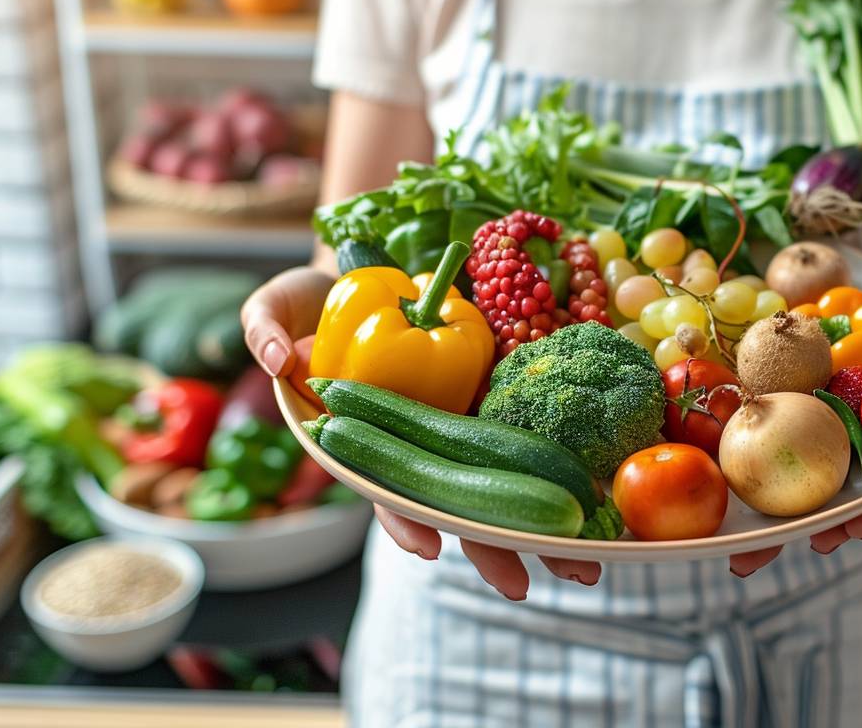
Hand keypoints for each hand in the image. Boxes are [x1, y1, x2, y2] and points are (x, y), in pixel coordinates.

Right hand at [241, 268, 601, 599]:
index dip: (403, 518)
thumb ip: (264, 325)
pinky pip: (528, 440)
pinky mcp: (495, 400)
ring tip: (587, 566)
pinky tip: (597, 503)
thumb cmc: (314, 302)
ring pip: (502, 487)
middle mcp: (419, 443)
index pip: (385, 487)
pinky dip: (560, 472)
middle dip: (490, 548)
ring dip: (541, 528)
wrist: (372, 276)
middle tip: (527, 586)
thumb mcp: (277, 303)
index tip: (426, 548)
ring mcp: (459, 425)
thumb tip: (278, 357)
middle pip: (457, 504)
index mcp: (368, 441)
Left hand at [730, 270, 861, 576]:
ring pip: (808, 468)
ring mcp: (838, 419)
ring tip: (745, 549)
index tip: (852, 529)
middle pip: (843, 487)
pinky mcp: (808, 398)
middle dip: (814, 523)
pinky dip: (757, 450)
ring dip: (779, 509)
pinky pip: (782, 425)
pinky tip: (724, 472)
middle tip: (772, 552)